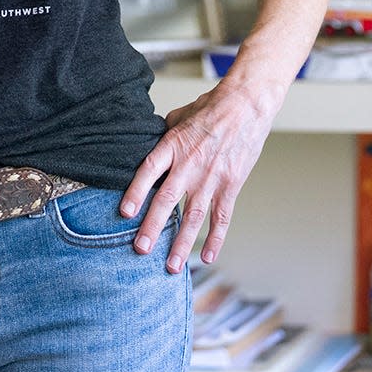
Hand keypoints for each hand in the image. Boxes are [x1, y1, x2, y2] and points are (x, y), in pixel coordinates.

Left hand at [119, 80, 275, 273]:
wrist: (246, 106)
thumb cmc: (210, 109)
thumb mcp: (179, 117)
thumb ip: (163, 137)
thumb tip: (148, 149)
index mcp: (173, 145)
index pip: (149, 170)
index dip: (136, 191)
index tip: (124, 212)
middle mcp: (190, 164)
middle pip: (167, 199)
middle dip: (153, 226)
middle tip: (140, 249)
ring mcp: (212, 177)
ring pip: (194, 215)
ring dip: (181, 242)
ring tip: (171, 266)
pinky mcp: (231, 185)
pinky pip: (222, 217)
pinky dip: (215, 238)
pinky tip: (206, 256)